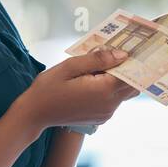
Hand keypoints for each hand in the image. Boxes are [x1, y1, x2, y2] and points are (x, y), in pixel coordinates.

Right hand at [15, 47, 141, 134]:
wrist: (35, 113)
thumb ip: (97, 60)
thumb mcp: (69, 66)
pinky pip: (114, 100)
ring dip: (116, 80)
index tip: (128, 48)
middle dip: (126, 70)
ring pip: (124, 93)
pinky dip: (109, 90)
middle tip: (113, 56)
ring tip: (96, 69)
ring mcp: (107, 113)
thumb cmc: (48, 88)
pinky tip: (91, 82)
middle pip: (132, 85)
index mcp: (104, 90)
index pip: (131, 73)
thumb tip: (122, 54)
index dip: (131, 60)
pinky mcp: (101, 117)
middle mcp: (110, 104)